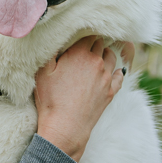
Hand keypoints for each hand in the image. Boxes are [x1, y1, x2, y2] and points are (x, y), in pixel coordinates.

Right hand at [34, 36, 133, 161]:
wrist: (65, 127)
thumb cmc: (51, 100)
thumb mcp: (42, 72)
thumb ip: (50, 51)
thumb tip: (54, 38)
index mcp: (80, 54)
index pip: (88, 35)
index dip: (83, 35)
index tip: (79, 38)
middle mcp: (96, 62)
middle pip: (100, 44)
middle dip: (93, 44)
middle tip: (85, 47)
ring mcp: (106, 77)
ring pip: (111, 57)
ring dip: (104, 55)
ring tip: (97, 58)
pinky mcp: (111, 92)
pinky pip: (119, 76)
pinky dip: (116, 71)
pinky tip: (112, 72)